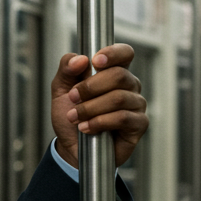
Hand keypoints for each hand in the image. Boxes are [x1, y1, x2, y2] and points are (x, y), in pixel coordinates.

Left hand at [51, 44, 147, 167]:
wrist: (71, 147)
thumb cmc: (71, 116)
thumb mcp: (61, 89)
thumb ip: (66, 68)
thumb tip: (80, 59)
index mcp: (114, 71)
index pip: (125, 53)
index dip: (113, 53)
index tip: (94, 61)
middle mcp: (129, 85)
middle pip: (119, 75)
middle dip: (90, 87)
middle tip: (73, 98)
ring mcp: (136, 104)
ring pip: (118, 98)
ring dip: (91, 108)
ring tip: (75, 118)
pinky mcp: (139, 124)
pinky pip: (122, 118)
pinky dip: (100, 122)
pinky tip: (86, 128)